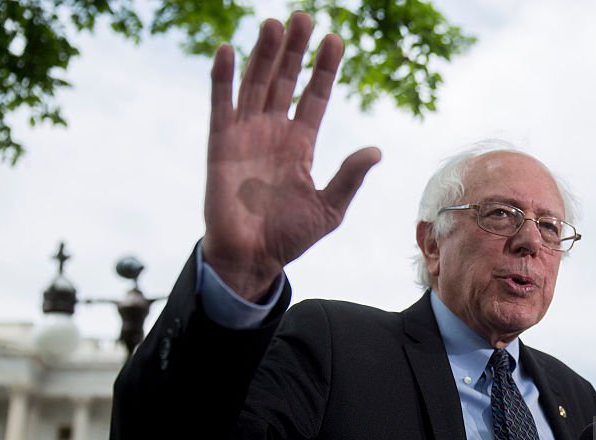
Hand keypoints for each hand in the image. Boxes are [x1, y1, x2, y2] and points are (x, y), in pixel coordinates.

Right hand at [203, 12, 380, 299]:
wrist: (252, 258)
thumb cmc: (290, 237)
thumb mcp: (329, 208)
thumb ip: (349, 178)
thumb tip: (375, 150)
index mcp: (301, 145)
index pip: (315, 97)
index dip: (324, 69)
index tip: (335, 39)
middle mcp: (274, 133)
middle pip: (286, 81)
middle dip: (295, 50)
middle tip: (304, 16)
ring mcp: (246, 135)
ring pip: (257, 85)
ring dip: (264, 54)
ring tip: (275, 24)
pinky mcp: (220, 145)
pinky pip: (221, 105)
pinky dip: (223, 78)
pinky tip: (228, 51)